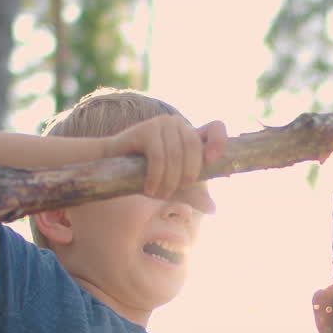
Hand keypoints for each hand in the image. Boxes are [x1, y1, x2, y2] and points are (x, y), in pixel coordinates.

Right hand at [108, 116, 226, 200]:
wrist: (112, 165)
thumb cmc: (147, 175)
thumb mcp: (175, 186)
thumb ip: (194, 194)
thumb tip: (213, 209)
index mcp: (191, 134)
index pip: (216, 127)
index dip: (219, 142)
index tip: (212, 161)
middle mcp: (179, 124)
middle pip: (194, 146)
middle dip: (187, 174)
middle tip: (174, 191)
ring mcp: (162, 123)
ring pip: (175, 154)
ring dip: (169, 180)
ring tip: (159, 194)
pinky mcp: (146, 129)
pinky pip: (158, 157)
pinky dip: (156, 177)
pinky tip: (150, 189)